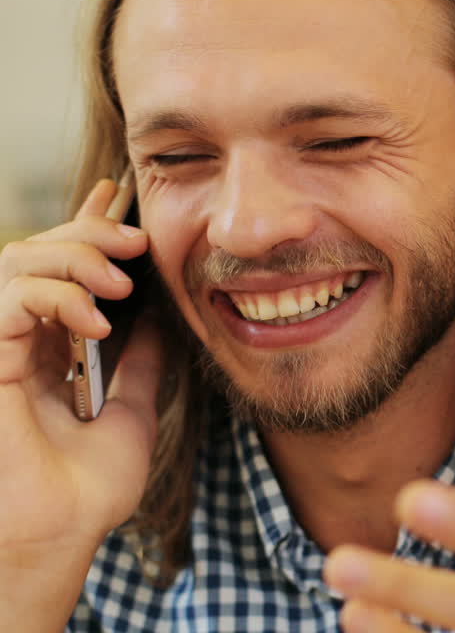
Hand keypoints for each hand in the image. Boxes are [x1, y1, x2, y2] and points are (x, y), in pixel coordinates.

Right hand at [0, 178, 159, 554]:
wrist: (62, 536)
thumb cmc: (87, 491)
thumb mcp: (133, 413)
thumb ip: (142, 364)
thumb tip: (163, 320)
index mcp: (48, 349)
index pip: (59, 271)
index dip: (85, 225)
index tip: (119, 194)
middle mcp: (18, 342)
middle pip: (36, 252)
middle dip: (87, 232)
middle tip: (135, 240)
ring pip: (16, 261)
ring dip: (73, 256)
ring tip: (118, 283)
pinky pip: (8, 298)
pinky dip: (54, 296)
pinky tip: (95, 323)